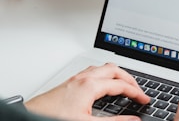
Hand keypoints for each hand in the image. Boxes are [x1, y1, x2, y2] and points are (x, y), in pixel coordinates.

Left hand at [25, 63, 149, 120]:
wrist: (30, 118)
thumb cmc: (54, 118)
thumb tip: (133, 119)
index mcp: (91, 85)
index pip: (120, 85)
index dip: (136, 92)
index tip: (144, 99)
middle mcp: (85, 77)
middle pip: (115, 70)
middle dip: (130, 78)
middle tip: (138, 89)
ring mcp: (77, 78)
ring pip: (104, 67)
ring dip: (117, 74)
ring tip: (125, 83)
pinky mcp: (71, 82)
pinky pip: (94, 71)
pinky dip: (105, 74)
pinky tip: (103, 83)